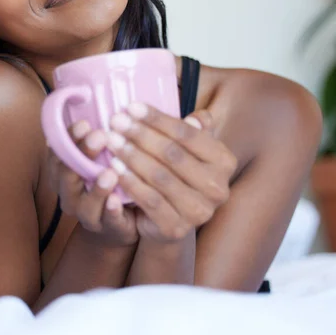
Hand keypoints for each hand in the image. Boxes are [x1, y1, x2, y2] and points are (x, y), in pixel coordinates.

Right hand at [47, 120, 137, 246]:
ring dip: (95, 187)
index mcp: (64, 170)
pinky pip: (106, 221)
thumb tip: (102, 97)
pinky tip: (117, 201)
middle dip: (81, 154)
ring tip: (109, 173)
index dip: (68, 137)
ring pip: (83, 202)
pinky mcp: (106, 228)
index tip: (85, 123)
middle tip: (100, 136)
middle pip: (66, 174)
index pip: (59, 151)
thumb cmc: (110, 180)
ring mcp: (86, 213)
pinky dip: (109, 211)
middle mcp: (69, 192)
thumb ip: (99, 134)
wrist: (120, 224)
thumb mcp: (100, 154)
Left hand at [105, 104, 236, 243]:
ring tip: (111, 140)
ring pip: (159, 176)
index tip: (131, 107)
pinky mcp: (177, 228)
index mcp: (224, 161)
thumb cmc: (176, 173)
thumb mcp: (187, 148)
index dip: (157, 119)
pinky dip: (130, 181)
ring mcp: (199, 211)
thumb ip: (194, 130)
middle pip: (172, 153)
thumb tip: (197, 118)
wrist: (168, 219)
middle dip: (140, 134)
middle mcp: (217, 188)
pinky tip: (113, 166)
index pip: (187, 133)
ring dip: (131, 155)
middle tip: (116, 121)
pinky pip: (149, 199)